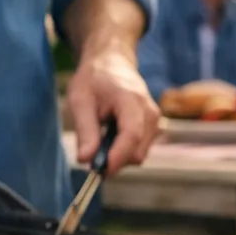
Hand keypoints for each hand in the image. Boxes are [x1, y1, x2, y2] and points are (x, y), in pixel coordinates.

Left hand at [67, 48, 159, 173]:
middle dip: (114, 160)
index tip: (100, 171)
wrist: (112, 62)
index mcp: (132, 100)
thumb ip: (85, 131)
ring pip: (138, 154)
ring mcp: (155, 120)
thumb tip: (85, 161)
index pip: (131, 135)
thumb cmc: (94, 79)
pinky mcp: (154, 127)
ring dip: (117, 155)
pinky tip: (110, 134)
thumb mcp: (80, 100)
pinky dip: (123, 150)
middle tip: (90, 154)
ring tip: (100, 136)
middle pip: (136, 152)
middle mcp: (150, 112)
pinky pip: (139, 149)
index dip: (117, 157)